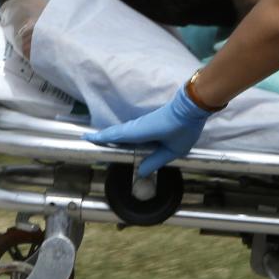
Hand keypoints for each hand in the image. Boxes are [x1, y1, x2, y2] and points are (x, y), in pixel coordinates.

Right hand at [83, 85, 210, 175]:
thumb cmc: (183, 129)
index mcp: (140, 132)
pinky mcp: (150, 120)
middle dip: (103, 137)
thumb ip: (155, 161)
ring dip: (113, 135)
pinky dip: (123, 134)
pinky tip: (124, 141)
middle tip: (91, 142)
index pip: (116, 136)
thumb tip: (141, 172)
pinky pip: (132, 129)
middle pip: (117, 132)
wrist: (192, 107)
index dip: (101, 137)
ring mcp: (144, 122)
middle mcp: (138, 125)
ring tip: (103, 143)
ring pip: (124, 130)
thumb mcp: (172, 151)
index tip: (86, 138)